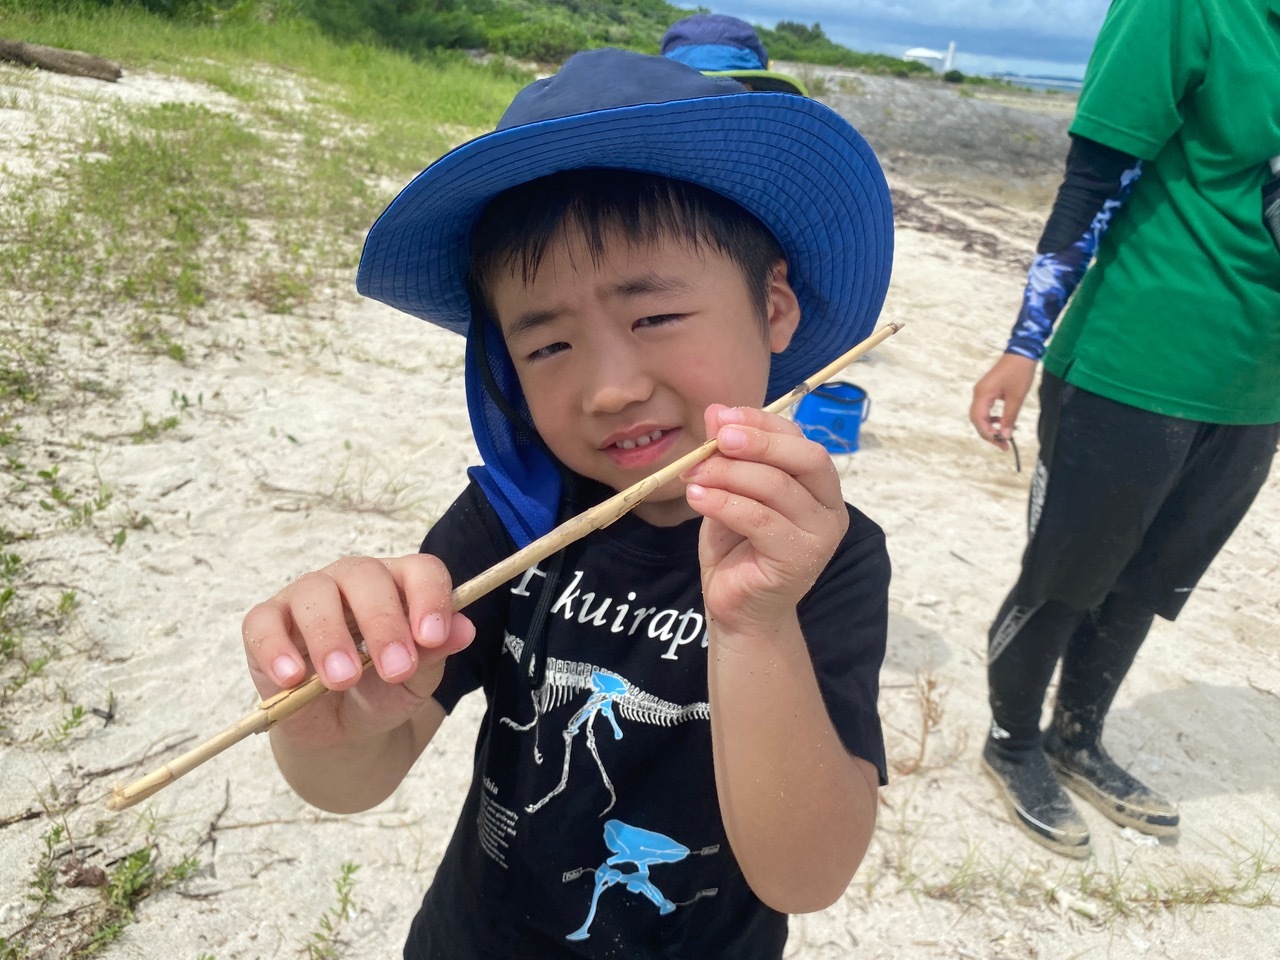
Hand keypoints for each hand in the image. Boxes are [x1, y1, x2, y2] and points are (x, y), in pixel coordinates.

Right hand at [241, 554, 474, 748]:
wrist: (342, 727)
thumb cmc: (384, 691)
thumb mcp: (416, 681)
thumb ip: (435, 654)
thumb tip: (464, 630)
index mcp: (399, 585)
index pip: (420, 570)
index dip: (429, 598)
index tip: (432, 638)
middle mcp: (353, 581)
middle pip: (365, 576)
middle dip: (382, 623)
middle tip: (395, 669)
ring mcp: (306, 597)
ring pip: (314, 593)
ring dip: (330, 637)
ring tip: (343, 680)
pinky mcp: (266, 623)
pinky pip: (263, 623)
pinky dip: (276, 649)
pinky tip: (293, 677)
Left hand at [682, 405, 847, 633]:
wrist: (737, 608)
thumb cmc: (737, 547)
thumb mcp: (729, 491)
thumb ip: (728, 455)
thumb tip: (716, 410)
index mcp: (819, 485)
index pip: (800, 440)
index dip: (762, 423)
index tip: (721, 416)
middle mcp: (830, 508)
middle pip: (805, 458)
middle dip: (758, 442)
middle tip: (717, 438)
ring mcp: (820, 536)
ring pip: (778, 487)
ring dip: (729, 474)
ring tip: (693, 474)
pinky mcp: (799, 559)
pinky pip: (760, 519)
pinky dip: (724, 503)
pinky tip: (697, 498)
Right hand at [970, 353, 1036, 449]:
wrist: (1022, 352)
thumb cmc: (1019, 372)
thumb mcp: (1016, 397)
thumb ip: (1009, 418)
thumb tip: (1005, 435)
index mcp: (982, 395)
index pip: (979, 421)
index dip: (989, 434)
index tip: (1002, 443)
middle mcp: (978, 393)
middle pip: (977, 420)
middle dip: (988, 433)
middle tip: (1003, 444)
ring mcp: (981, 391)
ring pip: (980, 415)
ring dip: (990, 426)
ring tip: (1003, 434)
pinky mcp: (987, 389)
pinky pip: (985, 408)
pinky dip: (991, 418)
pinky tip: (1001, 420)